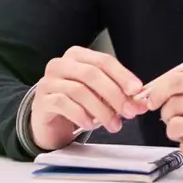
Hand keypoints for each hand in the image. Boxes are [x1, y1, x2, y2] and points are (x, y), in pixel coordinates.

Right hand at [29, 47, 147, 151]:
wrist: (49, 122)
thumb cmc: (76, 104)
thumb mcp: (99, 96)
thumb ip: (118, 96)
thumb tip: (140, 103)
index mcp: (77, 56)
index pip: (103, 60)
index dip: (122, 75)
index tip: (137, 90)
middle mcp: (61, 64)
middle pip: (92, 74)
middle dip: (114, 94)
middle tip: (129, 112)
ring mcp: (49, 81)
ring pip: (79, 90)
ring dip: (101, 110)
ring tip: (114, 125)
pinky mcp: (42, 100)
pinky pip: (64, 104)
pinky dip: (81, 115)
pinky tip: (91, 125)